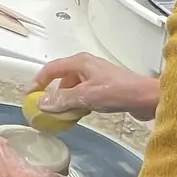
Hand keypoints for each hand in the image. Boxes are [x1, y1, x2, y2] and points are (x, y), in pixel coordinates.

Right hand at [34, 53, 160, 121]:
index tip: (30, 95)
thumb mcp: (86, 96)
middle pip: (61, 77)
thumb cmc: (119, 91)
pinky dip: (77, 102)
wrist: (146, 97)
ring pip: (73, 86)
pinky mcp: (104, 86)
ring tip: (62, 114)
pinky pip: (83, 93)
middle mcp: (86, 65)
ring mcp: (96, 75)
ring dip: (66, 99)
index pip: (51, 69)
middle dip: (52, 93)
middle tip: (46, 107)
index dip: (38, 81)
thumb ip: (63, 99)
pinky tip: (78, 113)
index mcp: (80, 62)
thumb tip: (43, 102)